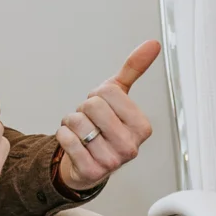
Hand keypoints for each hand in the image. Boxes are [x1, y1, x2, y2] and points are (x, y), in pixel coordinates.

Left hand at [53, 40, 159, 192]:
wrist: (90, 163)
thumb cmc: (106, 126)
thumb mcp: (120, 96)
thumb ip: (134, 69)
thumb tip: (152, 44)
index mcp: (142, 126)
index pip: (108, 92)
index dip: (98, 95)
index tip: (104, 108)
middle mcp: (130, 146)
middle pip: (92, 105)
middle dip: (84, 109)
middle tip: (92, 121)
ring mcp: (112, 162)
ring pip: (77, 122)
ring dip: (72, 123)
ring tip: (83, 133)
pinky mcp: (91, 171)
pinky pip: (66, 139)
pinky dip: (63, 135)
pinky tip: (74, 143)